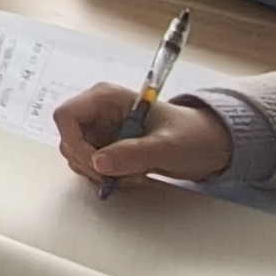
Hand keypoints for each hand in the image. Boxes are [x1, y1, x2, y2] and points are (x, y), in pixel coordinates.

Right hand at [52, 85, 232, 186]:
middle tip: (120, 176)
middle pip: (69, 140)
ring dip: (101, 174)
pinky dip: (107, 178)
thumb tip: (97, 163)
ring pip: (78, 157)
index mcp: (105, 97)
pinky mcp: (107, 148)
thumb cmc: (193, 135)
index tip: (96, 165)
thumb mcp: (167, 145)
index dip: (74, 142)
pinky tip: (133, 177)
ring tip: (134, 175)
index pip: (66, 116)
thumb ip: (132, 153)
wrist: (210, 145)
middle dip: (90, 163)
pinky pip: (92, 167)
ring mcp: (101, 131)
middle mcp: (98, 112)